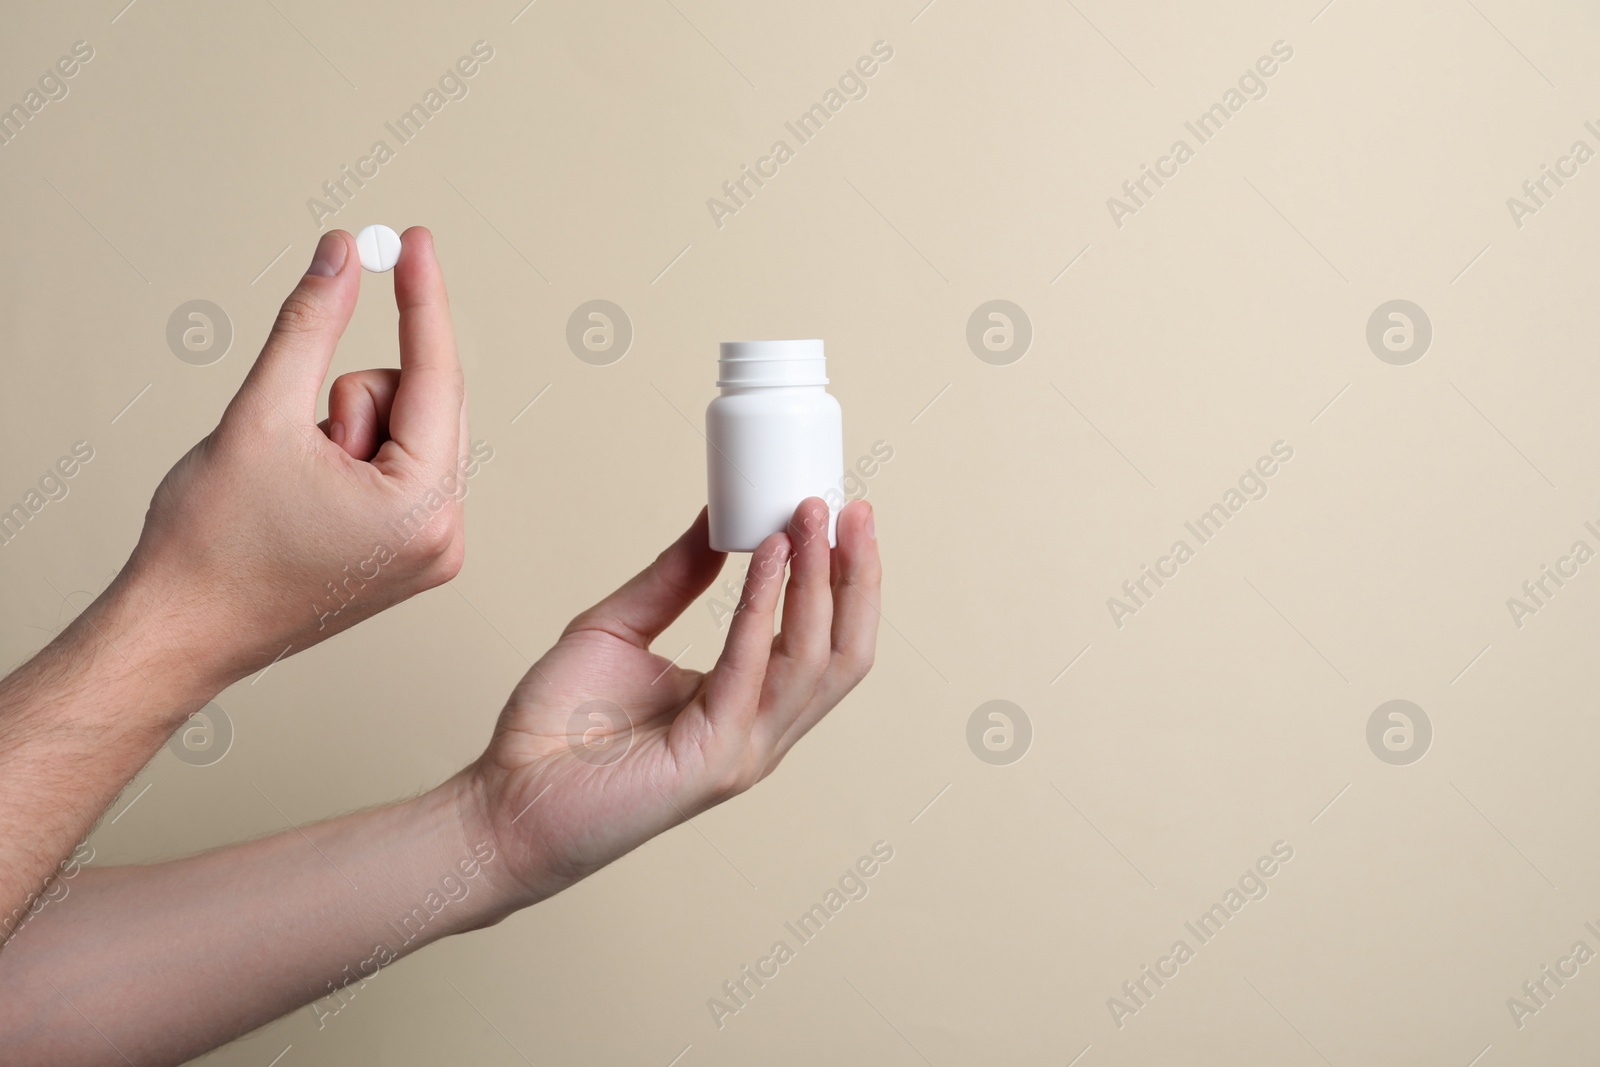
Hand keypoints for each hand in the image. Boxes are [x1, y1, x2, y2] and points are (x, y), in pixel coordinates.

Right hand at [111, 227, 469, 700]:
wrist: (180, 631)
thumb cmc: (210, 545)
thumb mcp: (261, 413)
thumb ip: (310, 324)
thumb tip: (342, 256)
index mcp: (423, 509)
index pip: (436, 376)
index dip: (421, 300)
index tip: (414, 240)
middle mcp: (444, 536)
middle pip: (422, 406)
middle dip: (353, 400)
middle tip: (298, 434)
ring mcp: (430, 551)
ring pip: (406, 433)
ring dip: (346, 432)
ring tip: (293, 481)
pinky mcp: (409, 556)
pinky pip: (398, 468)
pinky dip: (353, 458)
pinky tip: (306, 495)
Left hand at [463, 497, 880, 903]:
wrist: (506, 801)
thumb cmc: (555, 729)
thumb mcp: (620, 628)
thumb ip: (674, 578)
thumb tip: (716, 520)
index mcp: (747, 703)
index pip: (823, 639)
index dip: (843, 577)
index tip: (838, 511)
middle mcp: (758, 730)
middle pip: (841, 652)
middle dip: (855, 575)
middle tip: (850, 509)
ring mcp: (742, 750)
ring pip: (812, 662)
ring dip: (818, 583)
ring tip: (807, 519)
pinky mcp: (710, 760)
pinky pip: (750, 673)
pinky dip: (761, 609)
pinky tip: (766, 559)